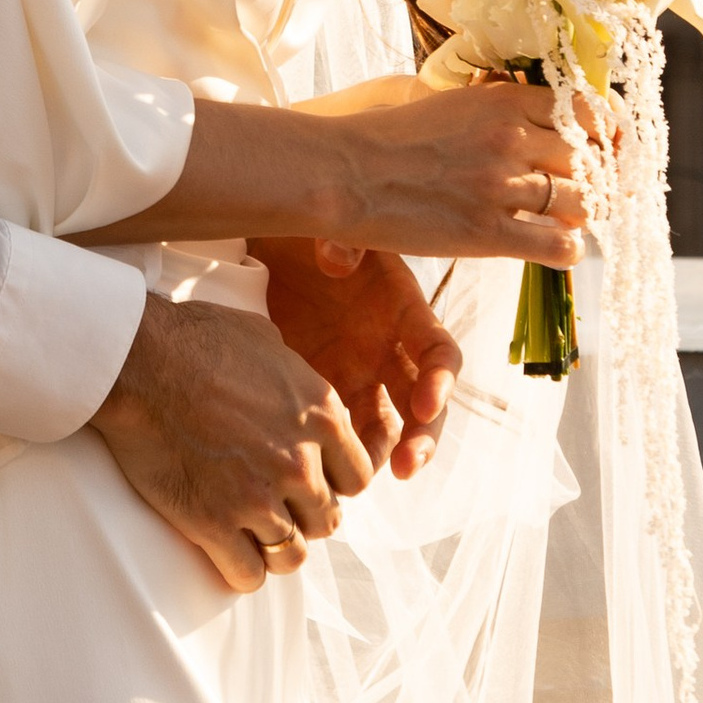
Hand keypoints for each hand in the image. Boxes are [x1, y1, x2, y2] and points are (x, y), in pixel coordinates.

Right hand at [89, 296, 371, 594]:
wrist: (139, 361)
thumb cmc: (195, 339)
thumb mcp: (267, 341)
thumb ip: (295, 378)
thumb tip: (296, 391)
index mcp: (321, 415)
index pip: (357, 479)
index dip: (333, 484)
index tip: (310, 482)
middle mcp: (300, 461)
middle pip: (327, 520)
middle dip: (303, 517)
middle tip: (276, 507)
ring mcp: (259, 497)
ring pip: (293, 555)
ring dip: (276, 548)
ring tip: (254, 536)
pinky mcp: (215, 523)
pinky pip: (249, 574)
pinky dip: (242, 570)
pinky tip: (228, 553)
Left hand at [250, 240, 461, 480]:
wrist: (262, 241)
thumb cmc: (305, 226)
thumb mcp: (326, 221)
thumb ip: (341, 236)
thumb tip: (339, 259)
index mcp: (402, 307)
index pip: (439, 350)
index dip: (440, 380)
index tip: (425, 404)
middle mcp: (388, 346)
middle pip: (423, 401)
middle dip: (422, 435)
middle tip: (406, 464)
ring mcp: (358, 370)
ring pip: (386, 424)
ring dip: (386, 454)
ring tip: (361, 481)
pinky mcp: (324, 387)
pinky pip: (343, 428)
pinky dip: (343, 452)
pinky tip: (326, 470)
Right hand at [305, 77, 592, 262]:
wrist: (346, 172)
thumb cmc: (392, 140)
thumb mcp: (453, 105)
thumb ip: (500, 111)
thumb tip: (540, 124)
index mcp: (503, 100)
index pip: (586, 110)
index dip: (604, 133)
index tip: (606, 148)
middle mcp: (511, 138)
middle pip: (591, 159)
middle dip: (597, 179)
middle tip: (588, 193)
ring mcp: (501, 186)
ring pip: (583, 203)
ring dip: (583, 216)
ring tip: (568, 221)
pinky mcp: (489, 233)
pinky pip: (560, 245)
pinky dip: (568, 250)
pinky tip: (555, 248)